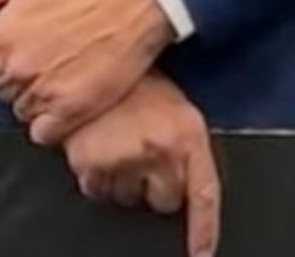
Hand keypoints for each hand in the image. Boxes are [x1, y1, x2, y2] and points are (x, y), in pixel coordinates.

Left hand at [0, 0, 171, 142]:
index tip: (19, 52)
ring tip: (64, 78)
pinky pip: (43, 133)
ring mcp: (44, 90)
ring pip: (22, 111)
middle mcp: (16, 68)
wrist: (139, 0)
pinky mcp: (72, 109)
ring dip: (38, 100)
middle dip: (19, 79)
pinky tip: (68, 103)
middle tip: (49, 61)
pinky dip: (52, 124)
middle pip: (1, 91)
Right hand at [63, 72, 221, 256]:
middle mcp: (160, 152)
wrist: (98, 63)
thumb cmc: (142, 87)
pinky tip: (102, 149)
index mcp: (189, 137)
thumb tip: (183, 190)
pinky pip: (97, 192)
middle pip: (164, 203)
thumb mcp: (178, 112)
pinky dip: (98, 178)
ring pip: (128, 200)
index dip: (203, 231)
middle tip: (148, 157)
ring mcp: (125, 160)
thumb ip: (183, 150)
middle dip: (157, 187)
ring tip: (124, 146)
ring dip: (126, 182)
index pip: (203, 194)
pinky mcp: (91, 165)